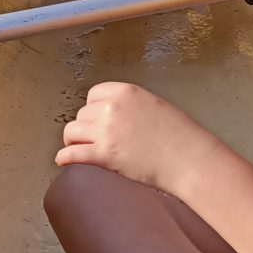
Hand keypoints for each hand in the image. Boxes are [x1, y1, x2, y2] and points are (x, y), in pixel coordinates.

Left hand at [56, 81, 219, 194]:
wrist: (189, 158)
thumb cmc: (179, 136)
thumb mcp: (153, 105)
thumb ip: (130, 106)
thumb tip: (113, 115)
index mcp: (125, 92)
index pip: (93, 95)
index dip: (93, 109)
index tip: (96, 120)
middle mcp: (112, 108)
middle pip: (82, 115)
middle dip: (86, 127)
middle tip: (93, 139)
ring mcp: (107, 131)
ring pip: (72, 132)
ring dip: (74, 141)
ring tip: (79, 148)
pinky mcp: (104, 155)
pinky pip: (72, 154)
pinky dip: (65, 158)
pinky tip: (63, 160)